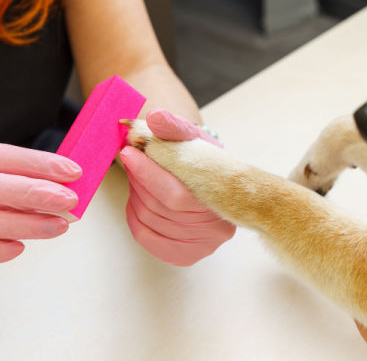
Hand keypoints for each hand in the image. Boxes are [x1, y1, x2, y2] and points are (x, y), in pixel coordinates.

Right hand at [0, 144, 80, 261]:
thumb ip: (18, 176)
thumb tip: (62, 183)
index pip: (5, 156)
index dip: (40, 163)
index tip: (74, 171)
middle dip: (35, 193)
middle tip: (69, 200)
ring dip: (29, 225)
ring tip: (58, 226)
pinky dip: (0, 249)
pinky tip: (19, 246)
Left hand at [120, 109, 234, 265]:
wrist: (215, 184)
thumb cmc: (204, 161)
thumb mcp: (194, 139)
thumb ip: (176, 127)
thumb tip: (156, 118)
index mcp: (228, 201)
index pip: (178, 196)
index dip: (148, 174)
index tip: (129, 152)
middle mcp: (217, 231)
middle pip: (160, 208)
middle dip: (139, 180)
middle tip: (133, 159)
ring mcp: (202, 247)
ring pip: (149, 221)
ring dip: (135, 194)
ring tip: (138, 175)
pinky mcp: (185, 256)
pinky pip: (145, 236)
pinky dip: (133, 215)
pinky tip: (138, 198)